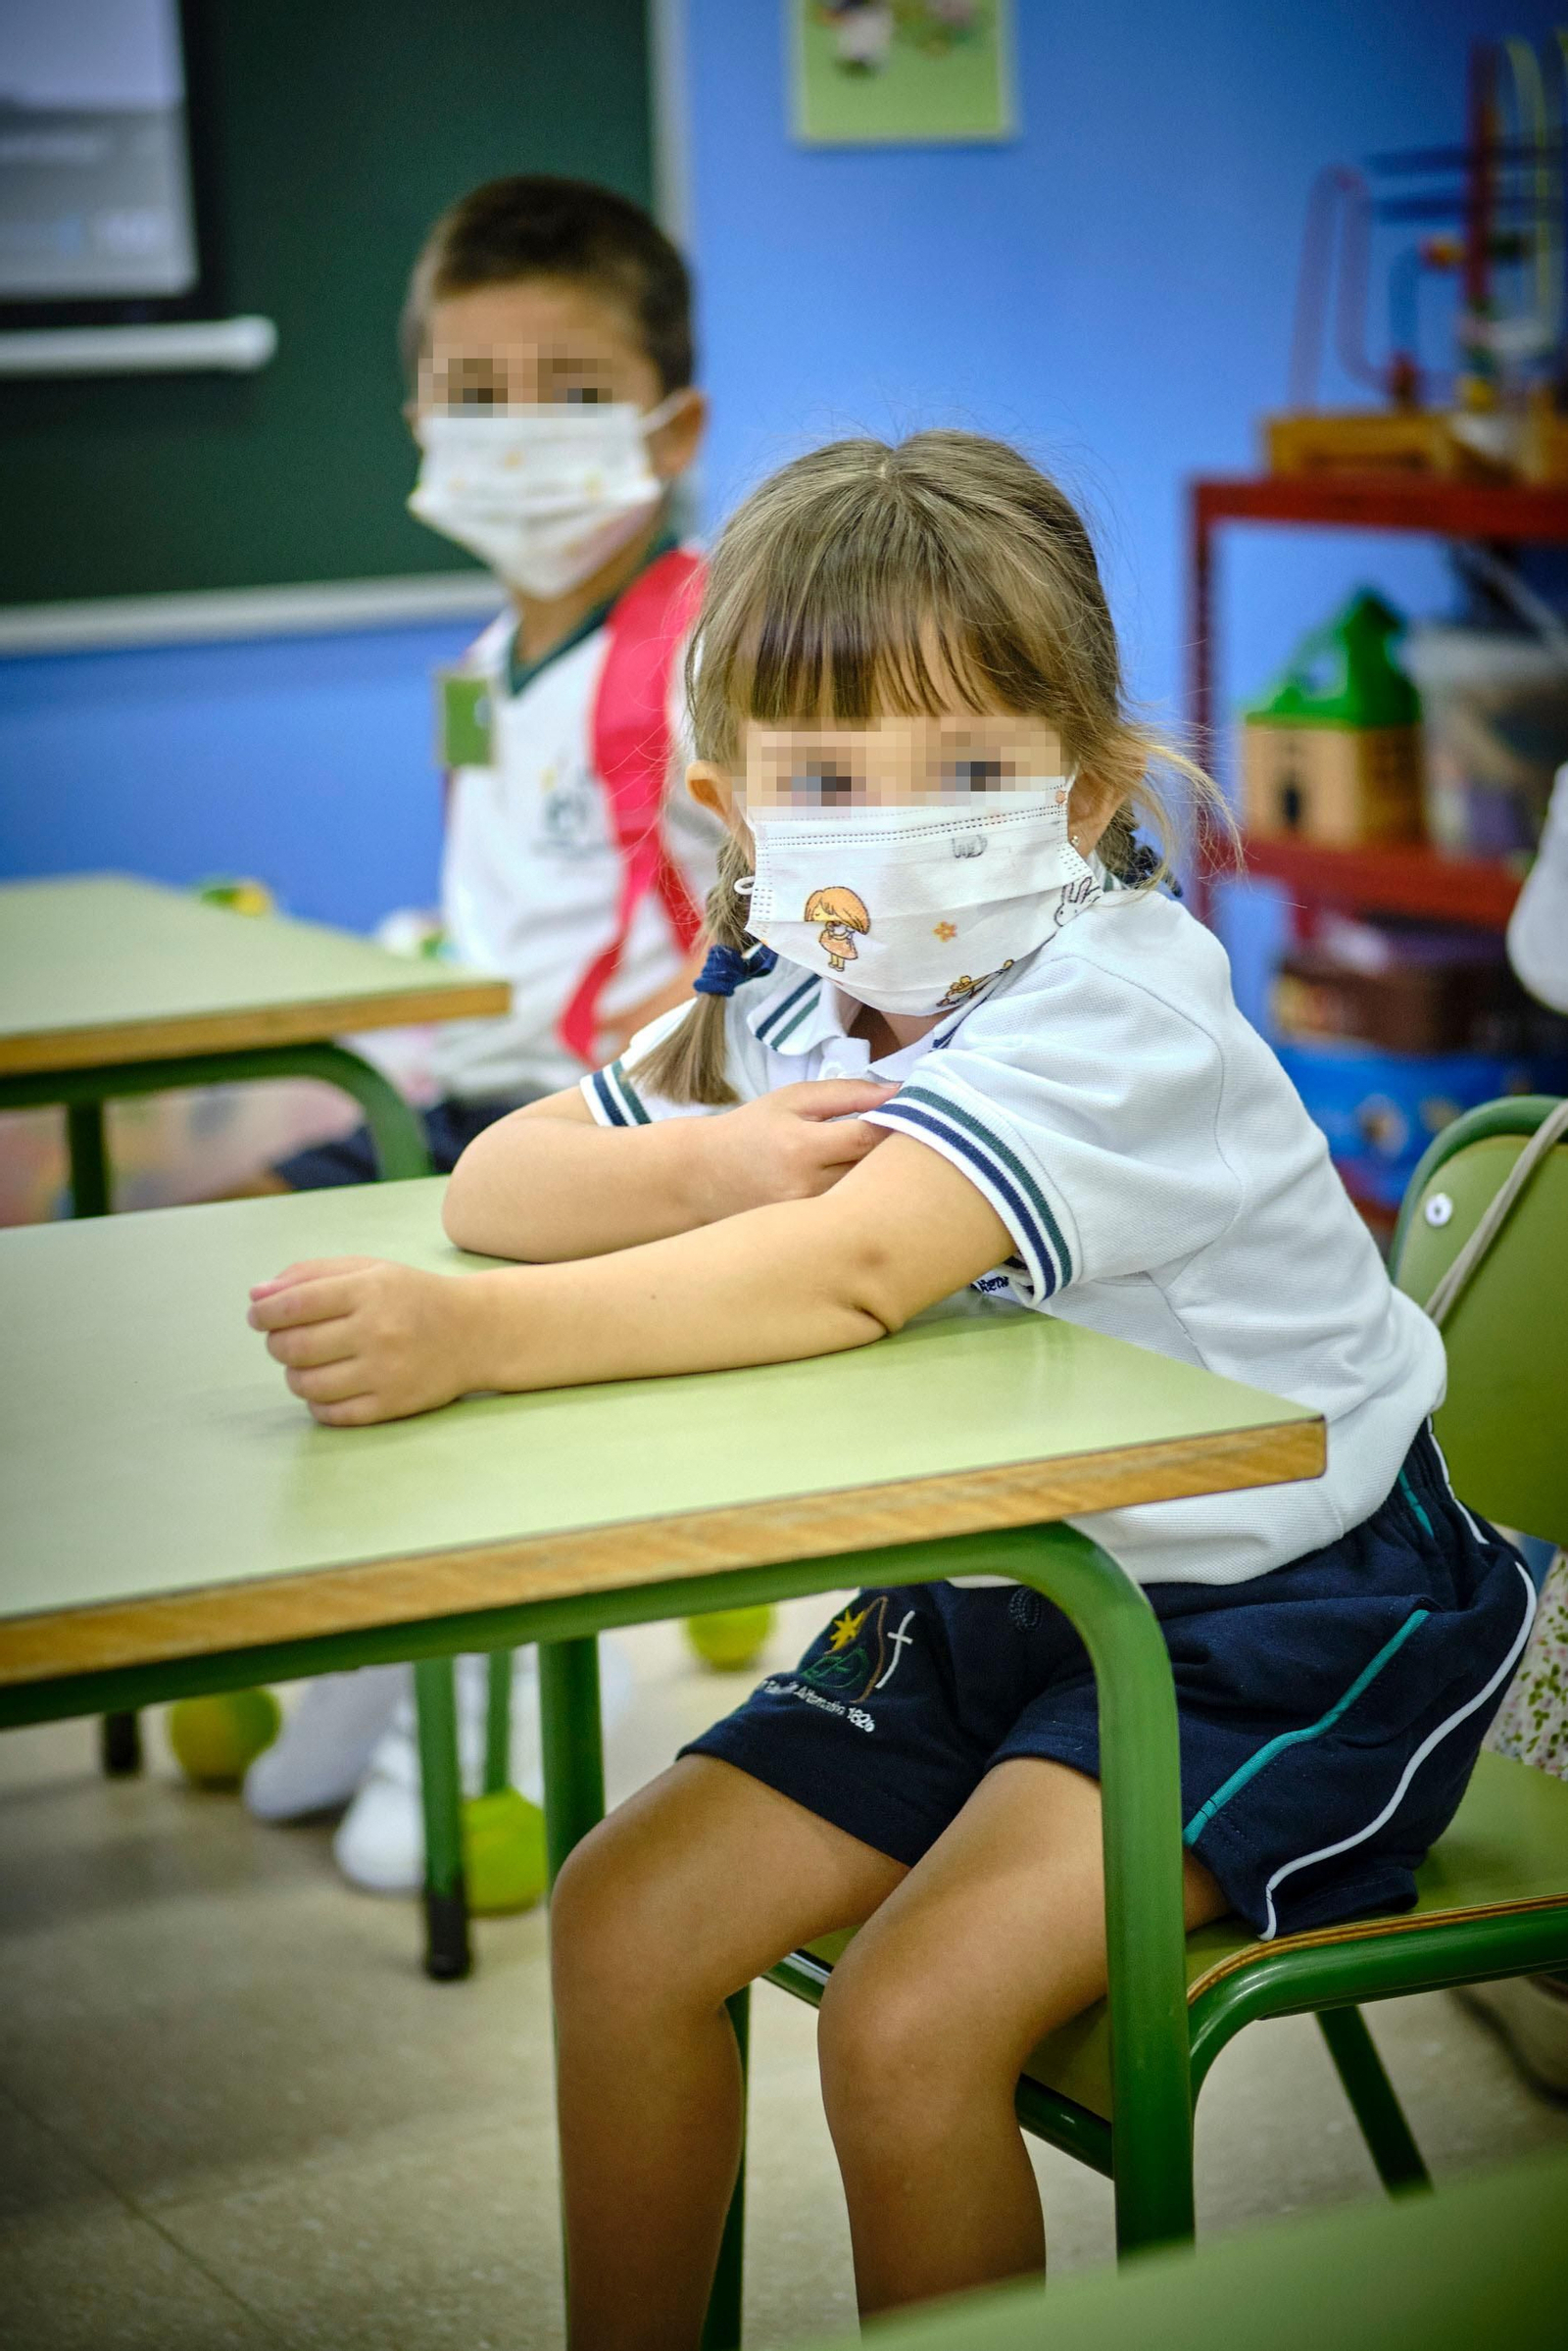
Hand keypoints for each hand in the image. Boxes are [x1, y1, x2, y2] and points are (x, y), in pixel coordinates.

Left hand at [248, 1256, 481, 1426]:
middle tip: (284, 1339)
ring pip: (305, 1384)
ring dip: (294, 1374)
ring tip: (307, 1363)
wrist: (475, 1332)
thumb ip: (310, 1275)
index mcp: (369, 1291)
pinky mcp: (392, 1406)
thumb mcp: (368, 1270)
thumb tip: (256, 1296)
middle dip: (276, 1343)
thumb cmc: (411, 1297)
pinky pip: (330, 1414)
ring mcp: (385, 1373)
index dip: (264, 1313)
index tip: (257, 1316)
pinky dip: (317, 1402)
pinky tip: (328, 1386)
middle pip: (293, 1347)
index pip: (294, 1305)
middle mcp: (377, 1332)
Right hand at [692, 1078, 899, 1222]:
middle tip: (912, 1139)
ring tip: (892, 1164)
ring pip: (867, 1199)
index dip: (897, 1125)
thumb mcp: (793, 1099)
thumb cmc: (754, 1130)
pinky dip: (866, 1201)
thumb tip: (899, 1092)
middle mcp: (805, 1188)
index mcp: (801, 1147)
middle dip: (898, 1155)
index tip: (912, 1115)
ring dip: (886, 1182)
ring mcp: (806, 1217)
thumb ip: (847, 1093)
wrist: (706, 1176)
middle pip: (874, 1174)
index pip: (867, 1138)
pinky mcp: (807, 1235)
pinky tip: (869, 1189)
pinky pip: (851, 1216)